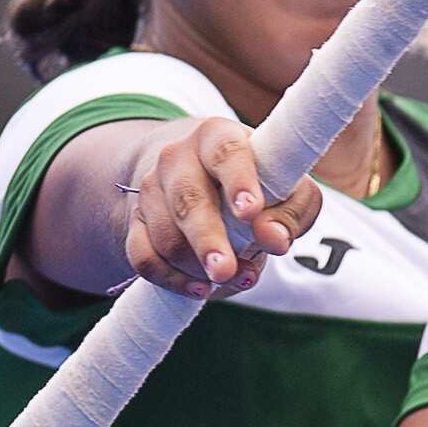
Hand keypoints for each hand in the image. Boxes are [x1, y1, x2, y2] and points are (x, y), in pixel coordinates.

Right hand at [121, 116, 321, 298]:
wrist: (203, 180)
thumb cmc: (260, 185)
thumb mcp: (290, 191)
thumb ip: (290, 212)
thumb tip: (274, 239)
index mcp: (218, 137)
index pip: (225, 153)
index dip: (238, 182)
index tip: (250, 212)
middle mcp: (177, 157)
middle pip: (187, 199)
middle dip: (207, 239)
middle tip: (224, 271)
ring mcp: (151, 189)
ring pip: (165, 235)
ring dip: (197, 267)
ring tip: (233, 278)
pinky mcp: (136, 222)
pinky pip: (143, 256)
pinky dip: (170, 279)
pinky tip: (200, 289)